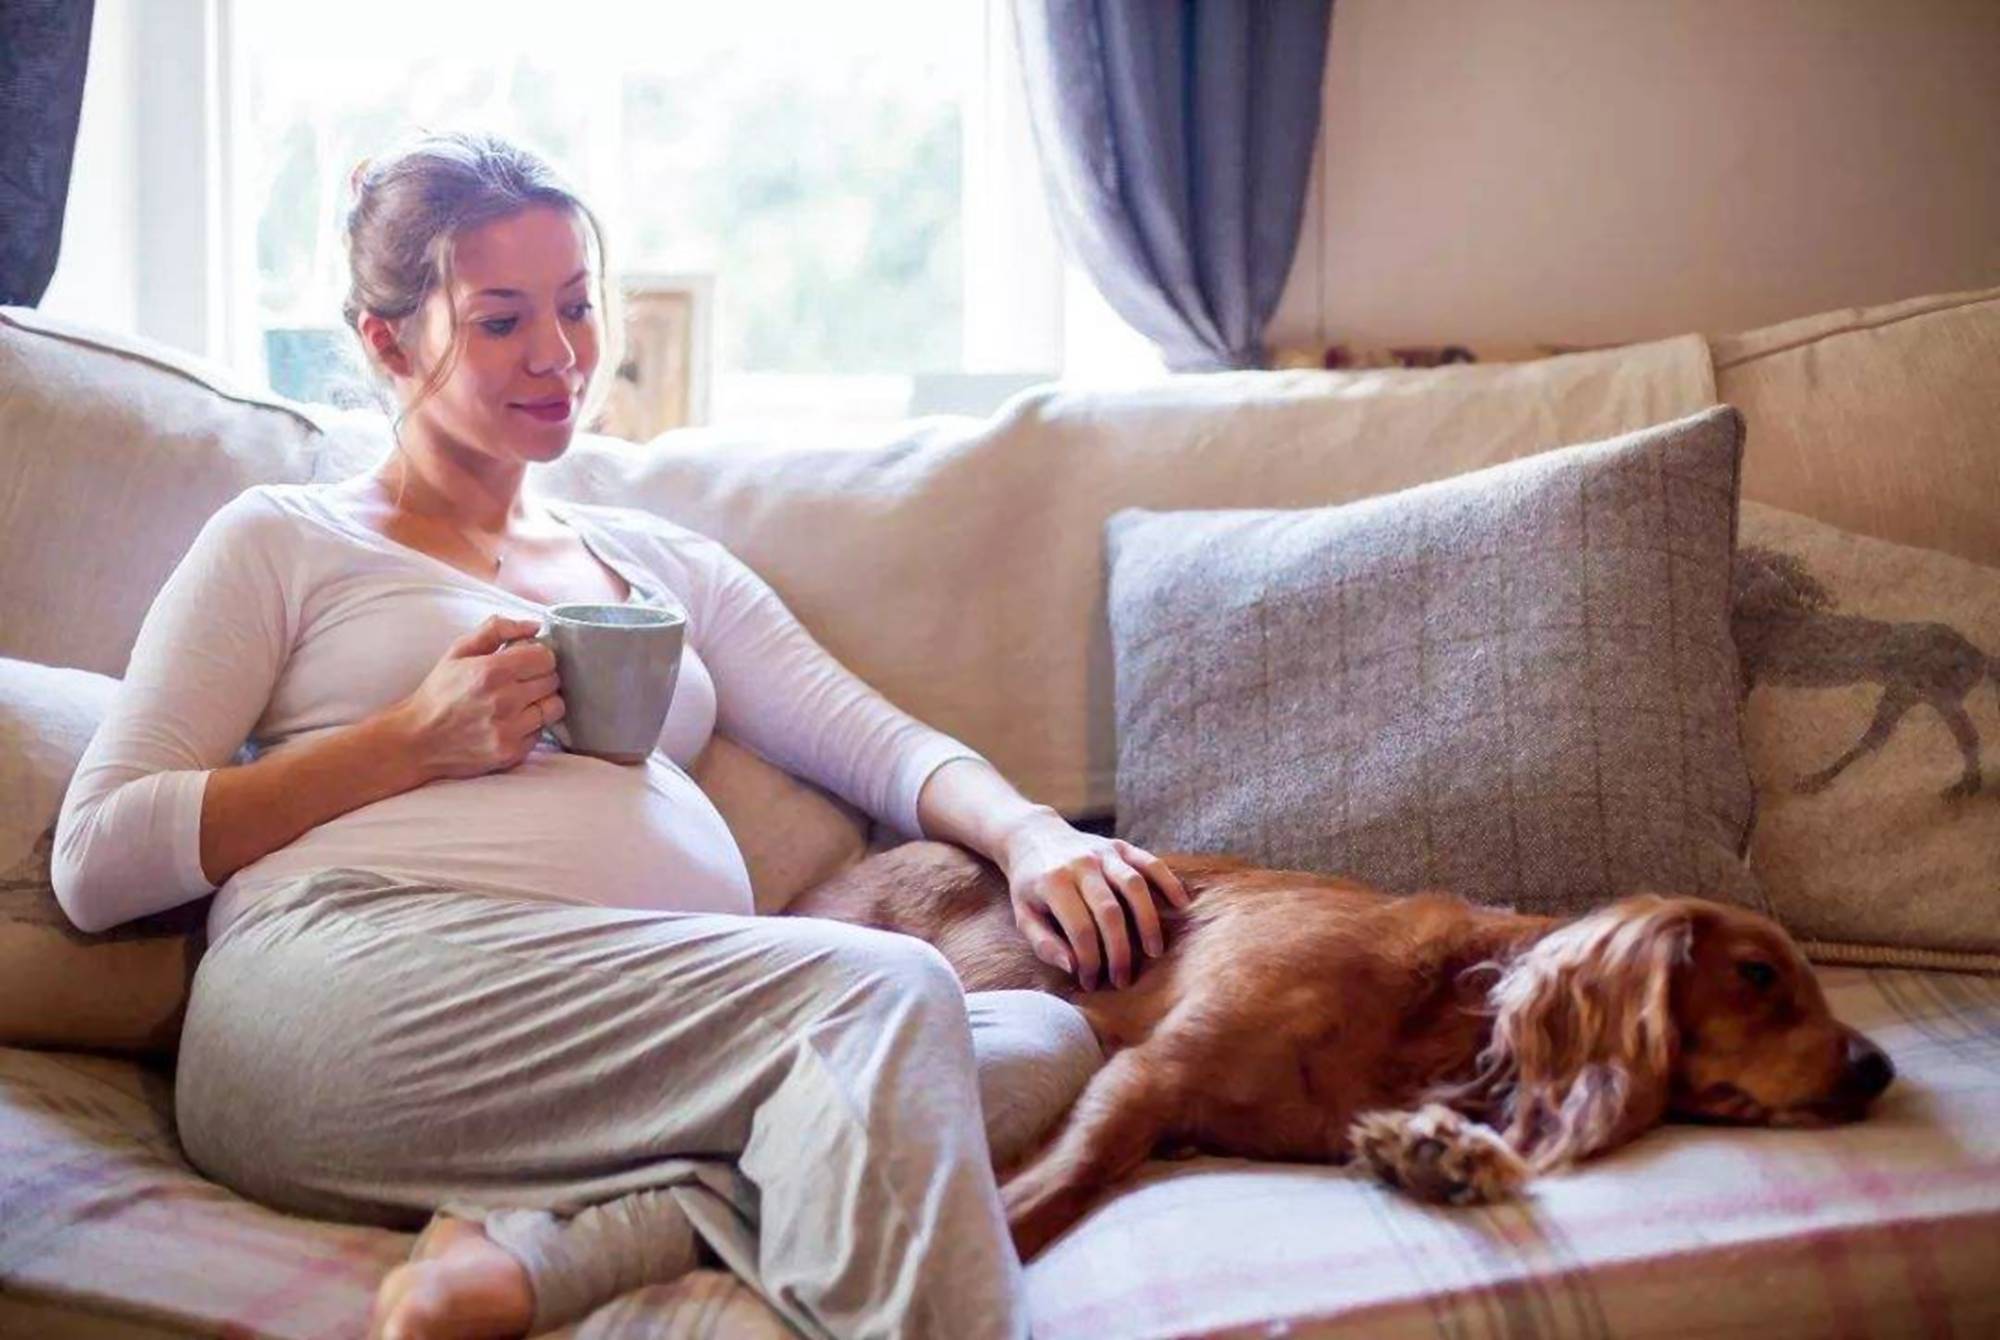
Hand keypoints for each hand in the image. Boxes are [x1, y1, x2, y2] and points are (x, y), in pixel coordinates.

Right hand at [390, 614, 564, 780]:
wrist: (417, 739)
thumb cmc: (439, 692)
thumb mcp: (458, 650)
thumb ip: (496, 630)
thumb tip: (534, 626)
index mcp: (491, 671)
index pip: (545, 657)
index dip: (538, 656)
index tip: (526, 660)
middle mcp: (504, 701)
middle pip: (552, 681)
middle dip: (540, 677)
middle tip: (520, 681)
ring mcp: (509, 730)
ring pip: (555, 707)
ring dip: (542, 702)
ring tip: (521, 701)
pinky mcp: (512, 753)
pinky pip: (541, 732)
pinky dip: (532, 725)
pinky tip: (511, 721)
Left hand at [997, 813, 1189, 991]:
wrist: (1033, 835)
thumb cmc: (1029, 884)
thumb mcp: (1023, 915)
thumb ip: (1043, 943)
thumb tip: (1071, 966)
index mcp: (1054, 883)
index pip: (1080, 929)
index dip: (1089, 960)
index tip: (1092, 982)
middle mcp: (1081, 865)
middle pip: (1110, 912)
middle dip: (1120, 951)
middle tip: (1124, 979)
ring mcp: (1103, 852)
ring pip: (1134, 886)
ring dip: (1148, 921)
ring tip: (1154, 952)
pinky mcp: (1120, 846)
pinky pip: (1149, 861)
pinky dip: (1168, 881)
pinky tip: (1181, 903)